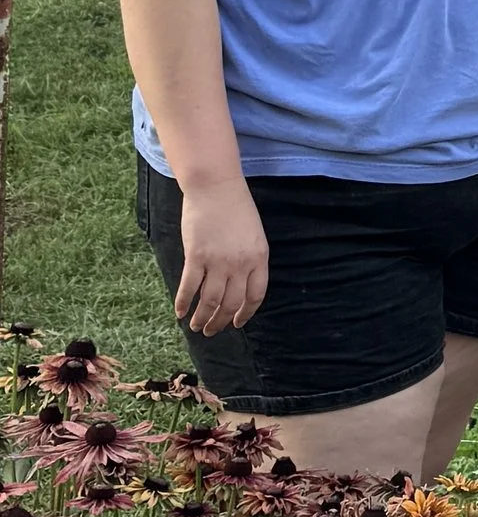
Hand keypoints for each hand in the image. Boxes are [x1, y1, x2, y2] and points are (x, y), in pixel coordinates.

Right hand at [174, 175, 268, 335]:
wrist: (216, 186)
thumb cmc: (236, 207)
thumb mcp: (254, 235)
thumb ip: (250, 260)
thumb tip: (238, 285)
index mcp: (259, 258)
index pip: (255, 296)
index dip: (245, 313)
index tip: (237, 323)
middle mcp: (240, 264)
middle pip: (232, 303)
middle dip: (221, 321)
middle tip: (211, 330)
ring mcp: (218, 261)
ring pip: (210, 301)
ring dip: (202, 318)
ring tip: (196, 326)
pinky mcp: (196, 256)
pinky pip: (189, 287)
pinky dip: (183, 302)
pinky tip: (179, 312)